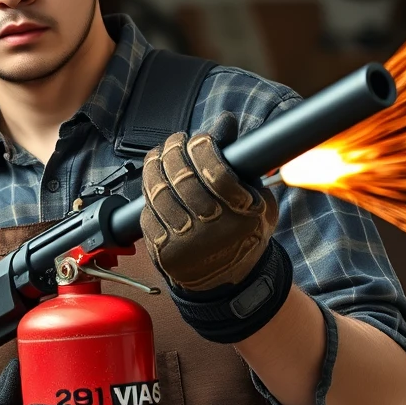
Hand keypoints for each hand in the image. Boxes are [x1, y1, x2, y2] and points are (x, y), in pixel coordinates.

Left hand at [140, 115, 277, 291]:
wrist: (226, 281)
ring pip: (159, 193)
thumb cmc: (244, 233)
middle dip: (175, 150)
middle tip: (176, 140)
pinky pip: (147, 212)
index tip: (199, 139)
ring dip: (155, 166)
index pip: (216, 171)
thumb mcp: (258, 199)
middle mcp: (213, 230)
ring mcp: (185, 242)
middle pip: (182, 178)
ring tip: (161, 154)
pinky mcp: (163, 251)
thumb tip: (226, 123)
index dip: (202, 147)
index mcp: (242, 215)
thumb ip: (243, 163)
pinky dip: (147, 191)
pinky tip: (153, 179)